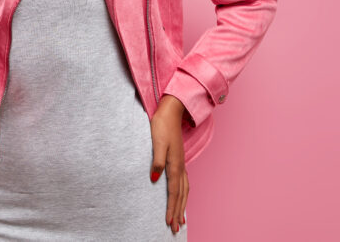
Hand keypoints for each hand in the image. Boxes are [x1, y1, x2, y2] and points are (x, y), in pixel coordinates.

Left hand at [150, 94, 188, 233]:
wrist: (171, 110)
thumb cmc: (162, 125)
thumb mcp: (156, 142)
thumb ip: (157, 161)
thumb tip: (154, 179)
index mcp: (175, 165)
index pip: (174, 193)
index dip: (172, 209)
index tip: (169, 223)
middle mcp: (180, 166)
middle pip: (181, 195)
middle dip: (178, 212)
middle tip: (175, 228)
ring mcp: (181, 163)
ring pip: (184, 190)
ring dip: (182, 205)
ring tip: (181, 219)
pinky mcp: (179, 159)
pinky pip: (184, 182)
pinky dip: (183, 194)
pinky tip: (181, 196)